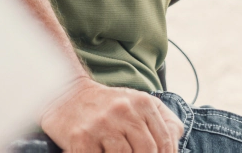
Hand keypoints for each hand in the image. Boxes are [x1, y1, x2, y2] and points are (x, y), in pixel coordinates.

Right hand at [40, 76, 183, 151]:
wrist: (66, 94)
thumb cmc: (107, 105)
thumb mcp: (137, 103)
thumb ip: (163, 121)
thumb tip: (176, 143)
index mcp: (141, 102)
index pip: (164, 141)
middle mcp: (123, 110)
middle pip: (148, 152)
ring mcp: (102, 125)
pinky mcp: (82, 139)